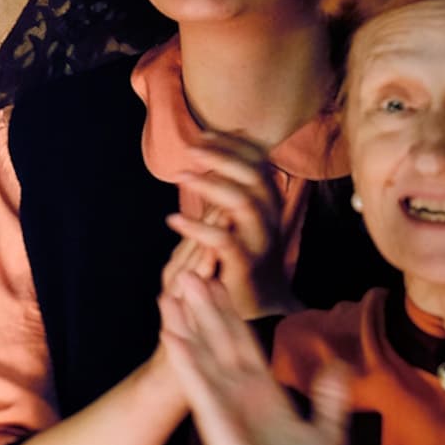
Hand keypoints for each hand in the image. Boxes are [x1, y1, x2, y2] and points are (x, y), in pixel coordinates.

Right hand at [159, 272, 349, 444]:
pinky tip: (172, 334)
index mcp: (264, 392)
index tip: (220, 284)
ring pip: (203, 354)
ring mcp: (226, 404)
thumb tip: (339, 365)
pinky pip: (199, 383)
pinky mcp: (217, 419)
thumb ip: (330, 399)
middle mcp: (240, 393)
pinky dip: (186, 358)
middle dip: (205, 308)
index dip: (232, 314)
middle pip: (219, 340)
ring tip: (169, 292)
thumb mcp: (328, 433)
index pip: (245, 343)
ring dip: (186, 323)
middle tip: (190, 272)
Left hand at [161, 133, 298, 318]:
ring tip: (181, 176)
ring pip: (243, 203)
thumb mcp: (242, 222)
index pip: (260, 162)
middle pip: (255, 175)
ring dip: (211, 185)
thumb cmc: (245, 260)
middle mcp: (270, 219)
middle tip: (191, 149)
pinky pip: (225, 242)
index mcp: (270, 204)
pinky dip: (198, 228)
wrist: (261, 310)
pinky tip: (174, 220)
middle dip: (223, 156)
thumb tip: (215, 156)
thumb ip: (233, 192)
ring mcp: (260, 243)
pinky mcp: (244, 267)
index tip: (205, 134)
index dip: (234, 144)